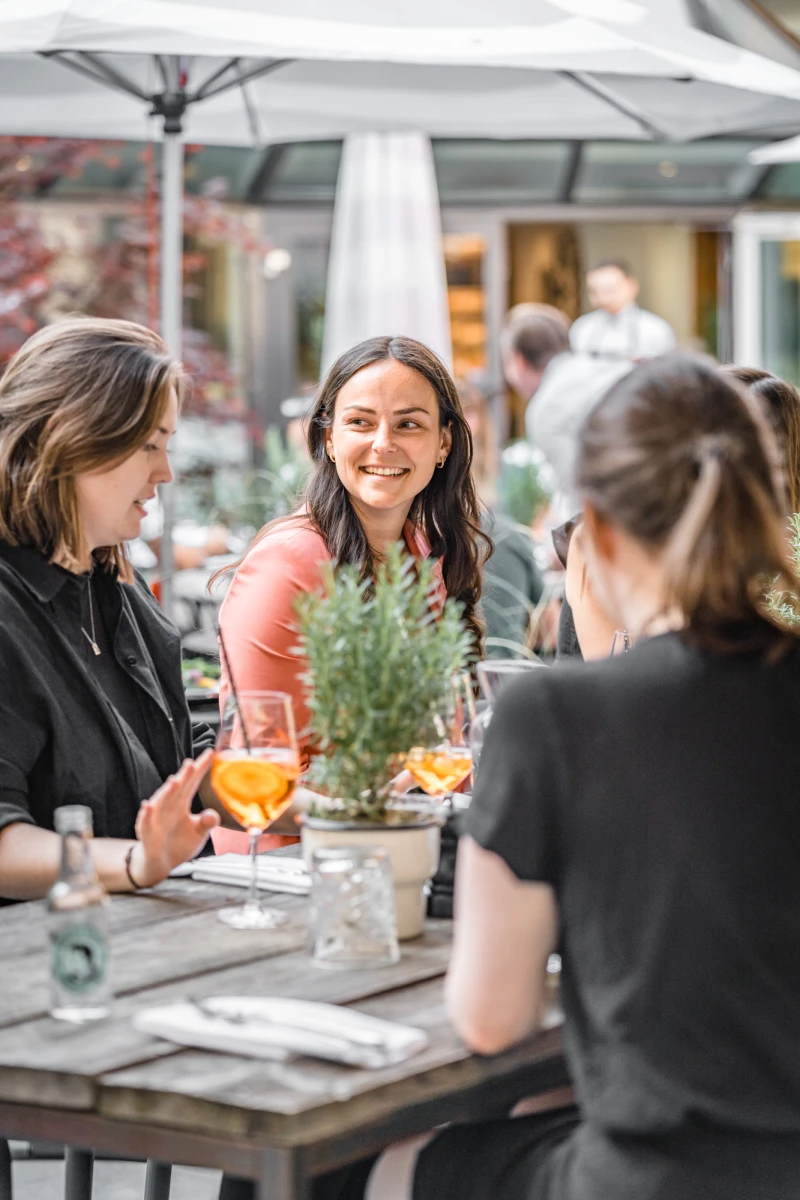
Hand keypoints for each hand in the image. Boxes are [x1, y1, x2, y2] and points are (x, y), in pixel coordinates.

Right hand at [131, 750, 218, 887]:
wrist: (160, 863)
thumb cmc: (179, 844)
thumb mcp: (198, 833)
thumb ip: (207, 823)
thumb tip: (214, 815)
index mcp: (181, 803)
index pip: (192, 782)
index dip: (201, 768)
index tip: (211, 753)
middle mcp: (169, 807)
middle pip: (178, 788)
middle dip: (184, 776)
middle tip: (192, 763)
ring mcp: (156, 818)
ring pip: (161, 802)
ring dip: (167, 791)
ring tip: (174, 780)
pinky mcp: (147, 833)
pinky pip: (145, 822)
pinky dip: (146, 814)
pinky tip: (148, 806)